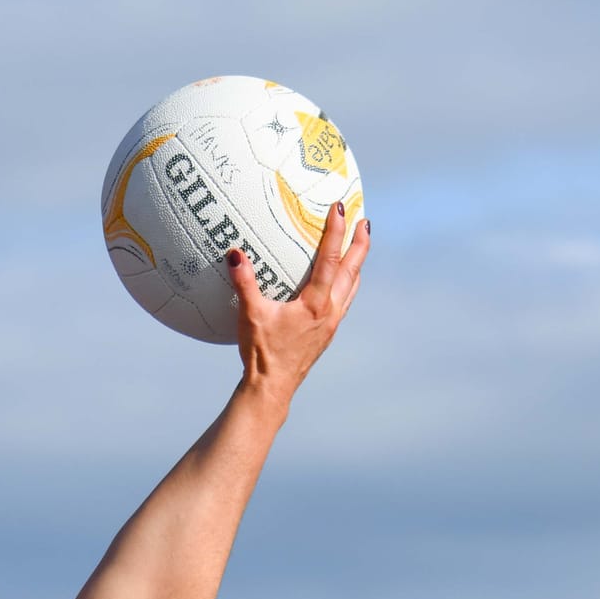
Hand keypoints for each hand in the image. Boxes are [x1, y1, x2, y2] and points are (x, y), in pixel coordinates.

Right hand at [230, 198, 368, 401]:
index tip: (341, 208)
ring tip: (359, 246)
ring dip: (357, 264)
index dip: (336, 231)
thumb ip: (244, 283)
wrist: (272, 391)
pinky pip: (344, 301)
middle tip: (365, 220)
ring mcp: (331, 324)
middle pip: (352, 271)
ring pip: (352, 287)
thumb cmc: (262, 354)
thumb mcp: (251, 316)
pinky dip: (347, 284)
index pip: (331, 259)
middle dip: (360, 244)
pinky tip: (341, 282)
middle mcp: (330, 312)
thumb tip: (234, 254)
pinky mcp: (326, 334)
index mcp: (317, 304)